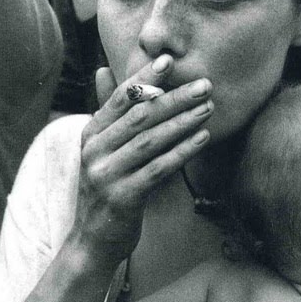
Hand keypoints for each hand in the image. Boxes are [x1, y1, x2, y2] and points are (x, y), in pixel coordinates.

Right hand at [69, 55, 211, 265]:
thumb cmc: (108, 191)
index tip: (170, 60)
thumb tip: (103, 71)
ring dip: (183, 122)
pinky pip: (158, 169)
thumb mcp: (104, 150)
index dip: (145, 78)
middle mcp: (94, 150)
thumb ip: (113, 116)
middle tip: (205, 85)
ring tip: (209, 109)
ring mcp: (106, 174)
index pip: (121, 98)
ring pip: (150, 140)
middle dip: (175, 98)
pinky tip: (203, 139)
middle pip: (140, 116)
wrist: (93, 241)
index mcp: (91, 134)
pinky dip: (182, 151)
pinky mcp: (122, 196)